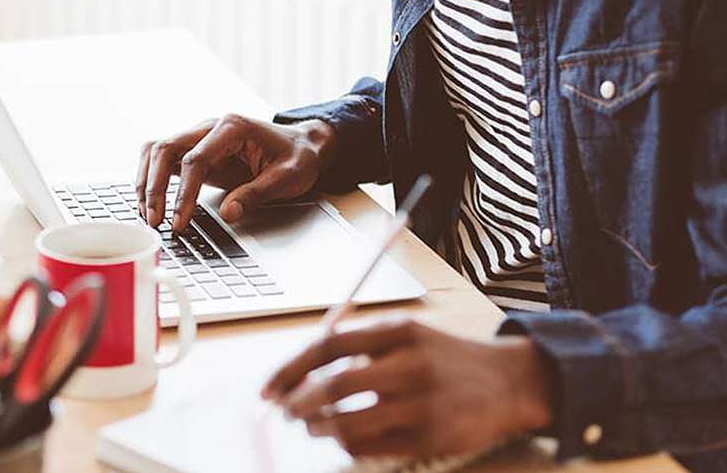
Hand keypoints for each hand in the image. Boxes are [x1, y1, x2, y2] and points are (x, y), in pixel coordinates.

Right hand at [136, 114, 335, 231]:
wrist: (301, 145)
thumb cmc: (296, 157)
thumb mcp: (288, 177)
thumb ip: (257, 194)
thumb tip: (229, 213)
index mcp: (232, 128)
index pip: (195, 159)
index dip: (183, 193)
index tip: (180, 220)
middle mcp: (209, 128)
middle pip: (165, 149)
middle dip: (154, 187)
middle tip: (155, 221)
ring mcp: (198, 137)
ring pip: (156, 151)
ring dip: (146, 182)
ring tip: (147, 215)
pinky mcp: (194, 151)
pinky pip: (163, 160)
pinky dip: (151, 180)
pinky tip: (151, 204)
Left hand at [261, 318, 552, 458]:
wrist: (508, 381)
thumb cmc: (442, 357)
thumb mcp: (405, 334)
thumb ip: (357, 346)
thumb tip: (298, 374)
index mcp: (399, 330)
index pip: (328, 345)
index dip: (290, 369)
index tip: (267, 388)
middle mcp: (411, 363)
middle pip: (335, 384)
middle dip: (298, 402)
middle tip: (285, 411)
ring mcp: (423, 403)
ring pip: (349, 422)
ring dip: (319, 427)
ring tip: (312, 425)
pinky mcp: (432, 437)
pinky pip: (372, 447)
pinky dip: (347, 445)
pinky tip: (344, 438)